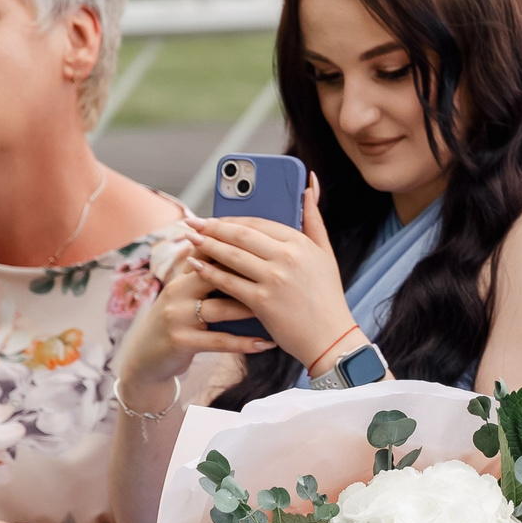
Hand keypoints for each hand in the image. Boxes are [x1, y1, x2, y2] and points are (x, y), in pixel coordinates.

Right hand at [113, 242, 276, 414]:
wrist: (146, 358)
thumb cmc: (179, 321)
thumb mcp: (186, 294)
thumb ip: (208, 273)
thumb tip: (242, 250)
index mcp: (183, 275)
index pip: (212, 252)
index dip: (239, 248)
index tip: (272, 247)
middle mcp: (177, 291)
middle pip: (215, 274)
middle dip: (249, 273)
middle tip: (282, 274)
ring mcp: (177, 316)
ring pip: (220, 308)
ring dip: (250, 309)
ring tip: (278, 308)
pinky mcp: (180, 341)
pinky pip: (219, 341)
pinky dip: (244, 342)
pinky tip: (266, 343)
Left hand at [183, 178, 353, 372]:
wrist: (332, 338)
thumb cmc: (327, 296)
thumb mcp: (325, 253)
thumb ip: (313, 218)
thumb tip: (308, 184)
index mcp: (301, 242)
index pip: (259, 222)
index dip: (232, 219)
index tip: (215, 218)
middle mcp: (288, 257)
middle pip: (241, 235)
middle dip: (212, 227)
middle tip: (193, 223)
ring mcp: (274, 279)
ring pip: (231, 255)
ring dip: (206, 245)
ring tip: (189, 239)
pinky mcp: (262, 301)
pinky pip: (228, 281)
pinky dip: (208, 272)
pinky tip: (194, 265)